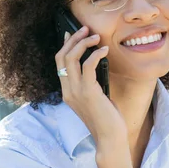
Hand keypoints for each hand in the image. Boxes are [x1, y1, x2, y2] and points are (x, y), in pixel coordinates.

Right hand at [55, 26, 127, 147]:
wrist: (109, 138)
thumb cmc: (106, 119)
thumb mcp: (95, 97)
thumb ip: (91, 82)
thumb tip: (95, 61)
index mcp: (67, 91)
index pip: (59, 63)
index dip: (65, 45)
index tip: (72, 33)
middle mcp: (68, 90)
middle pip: (62, 56)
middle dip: (73, 39)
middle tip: (85, 29)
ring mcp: (76, 91)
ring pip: (71, 58)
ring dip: (84, 43)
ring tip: (96, 36)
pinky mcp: (88, 92)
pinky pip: (88, 65)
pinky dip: (96, 54)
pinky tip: (104, 50)